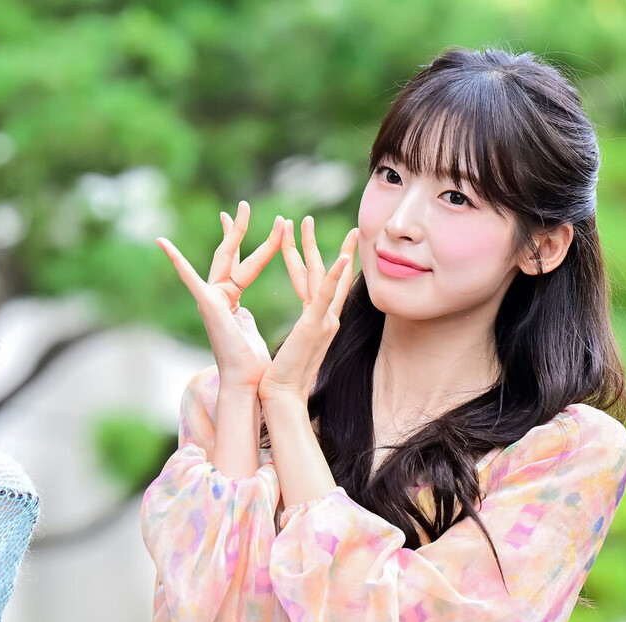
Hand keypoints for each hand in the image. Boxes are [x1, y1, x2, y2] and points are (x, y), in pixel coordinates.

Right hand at [157, 201, 282, 396]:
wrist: (247, 383)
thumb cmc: (254, 366)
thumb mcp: (250, 330)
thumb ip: (243, 315)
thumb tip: (242, 311)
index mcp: (229, 301)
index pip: (241, 266)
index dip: (252, 246)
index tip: (255, 227)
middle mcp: (217, 297)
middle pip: (231, 256)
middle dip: (239, 229)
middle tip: (245, 204)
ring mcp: (210, 300)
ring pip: (225, 258)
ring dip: (235, 232)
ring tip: (242, 207)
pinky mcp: (206, 305)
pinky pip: (190, 278)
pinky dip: (176, 261)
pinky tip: (162, 243)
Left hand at [258, 220, 358, 405]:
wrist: (283, 397)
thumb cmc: (282, 379)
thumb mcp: (295, 348)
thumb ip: (302, 334)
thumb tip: (302, 332)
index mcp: (317, 322)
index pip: (316, 285)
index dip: (315, 261)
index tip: (316, 242)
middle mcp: (325, 320)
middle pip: (324, 276)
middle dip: (318, 245)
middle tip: (317, 220)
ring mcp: (322, 322)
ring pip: (324, 278)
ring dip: (322, 249)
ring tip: (319, 225)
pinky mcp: (314, 327)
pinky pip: (324, 296)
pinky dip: (335, 276)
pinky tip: (343, 257)